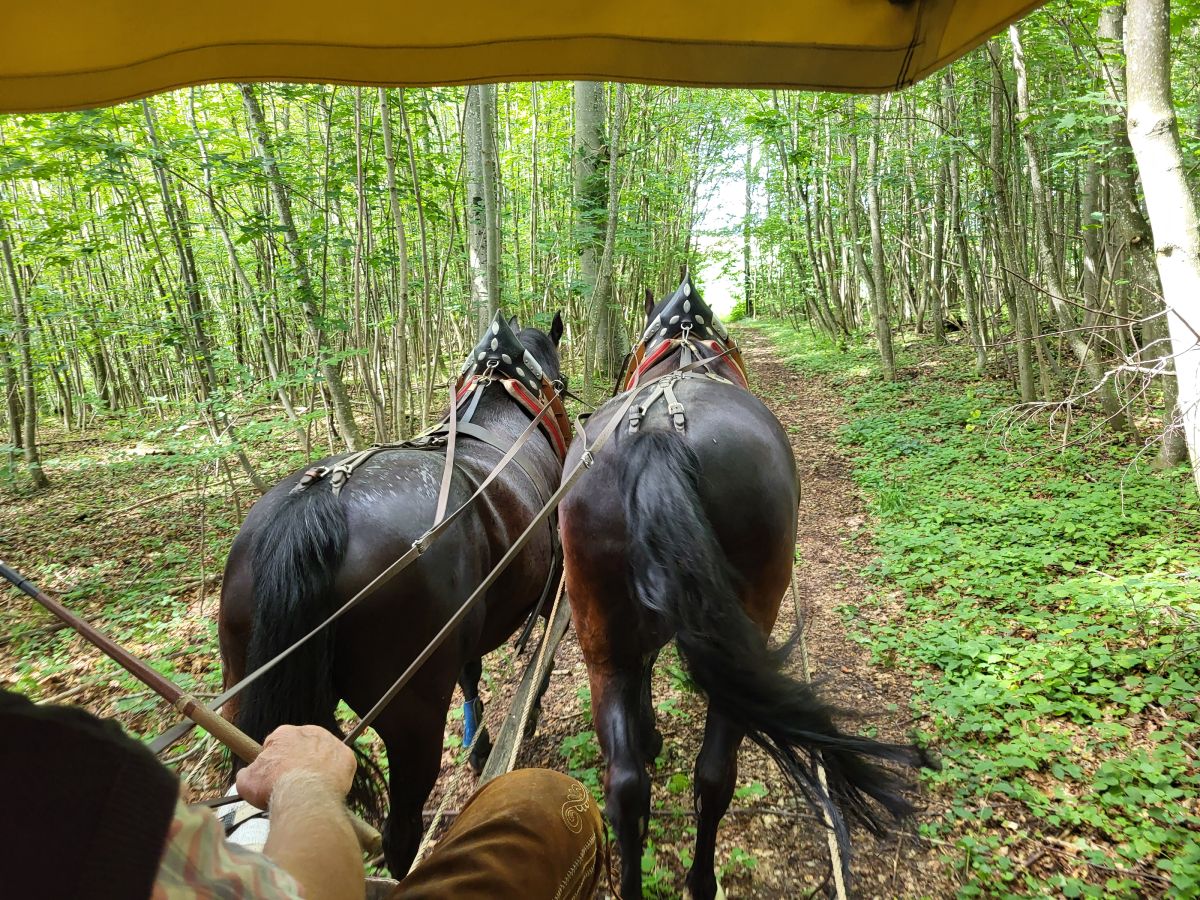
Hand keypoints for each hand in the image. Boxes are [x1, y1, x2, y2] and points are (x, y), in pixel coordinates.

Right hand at [236, 724, 356, 808]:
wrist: (304, 795)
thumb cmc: (275, 786)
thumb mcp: (246, 781)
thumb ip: (246, 773)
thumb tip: (246, 775)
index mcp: (284, 734)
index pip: (279, 743)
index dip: (277, 761)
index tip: (276, 774)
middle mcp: (309, 732)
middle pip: (303, 747)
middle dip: (298, 762)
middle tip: (294, 782)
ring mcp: (330, 743)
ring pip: (323, 754)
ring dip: (318, 767)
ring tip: (310, 787)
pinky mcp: (346, 757)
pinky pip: (341, 764)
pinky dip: (336, 775)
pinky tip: (326, 787)